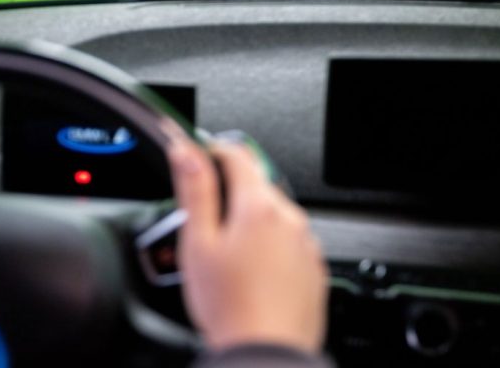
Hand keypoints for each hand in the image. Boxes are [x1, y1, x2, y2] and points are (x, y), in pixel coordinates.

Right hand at [167, 135, 327, 352]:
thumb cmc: (229, 306)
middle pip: (257, 185)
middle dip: (230, 193)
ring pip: (274, 215)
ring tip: (227, 257)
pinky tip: (251, 274)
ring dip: (251, 221)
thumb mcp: (197, 243)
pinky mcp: (313, 267)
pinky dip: (269, 247)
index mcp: (258, 206)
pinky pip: (288, 242)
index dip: (214, 150)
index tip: (201, 158)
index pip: (238, 154)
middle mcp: (290, 218)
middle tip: (205, 222)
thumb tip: (186, 150)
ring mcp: (305, 243)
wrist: (265, 354)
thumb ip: (194, 190)